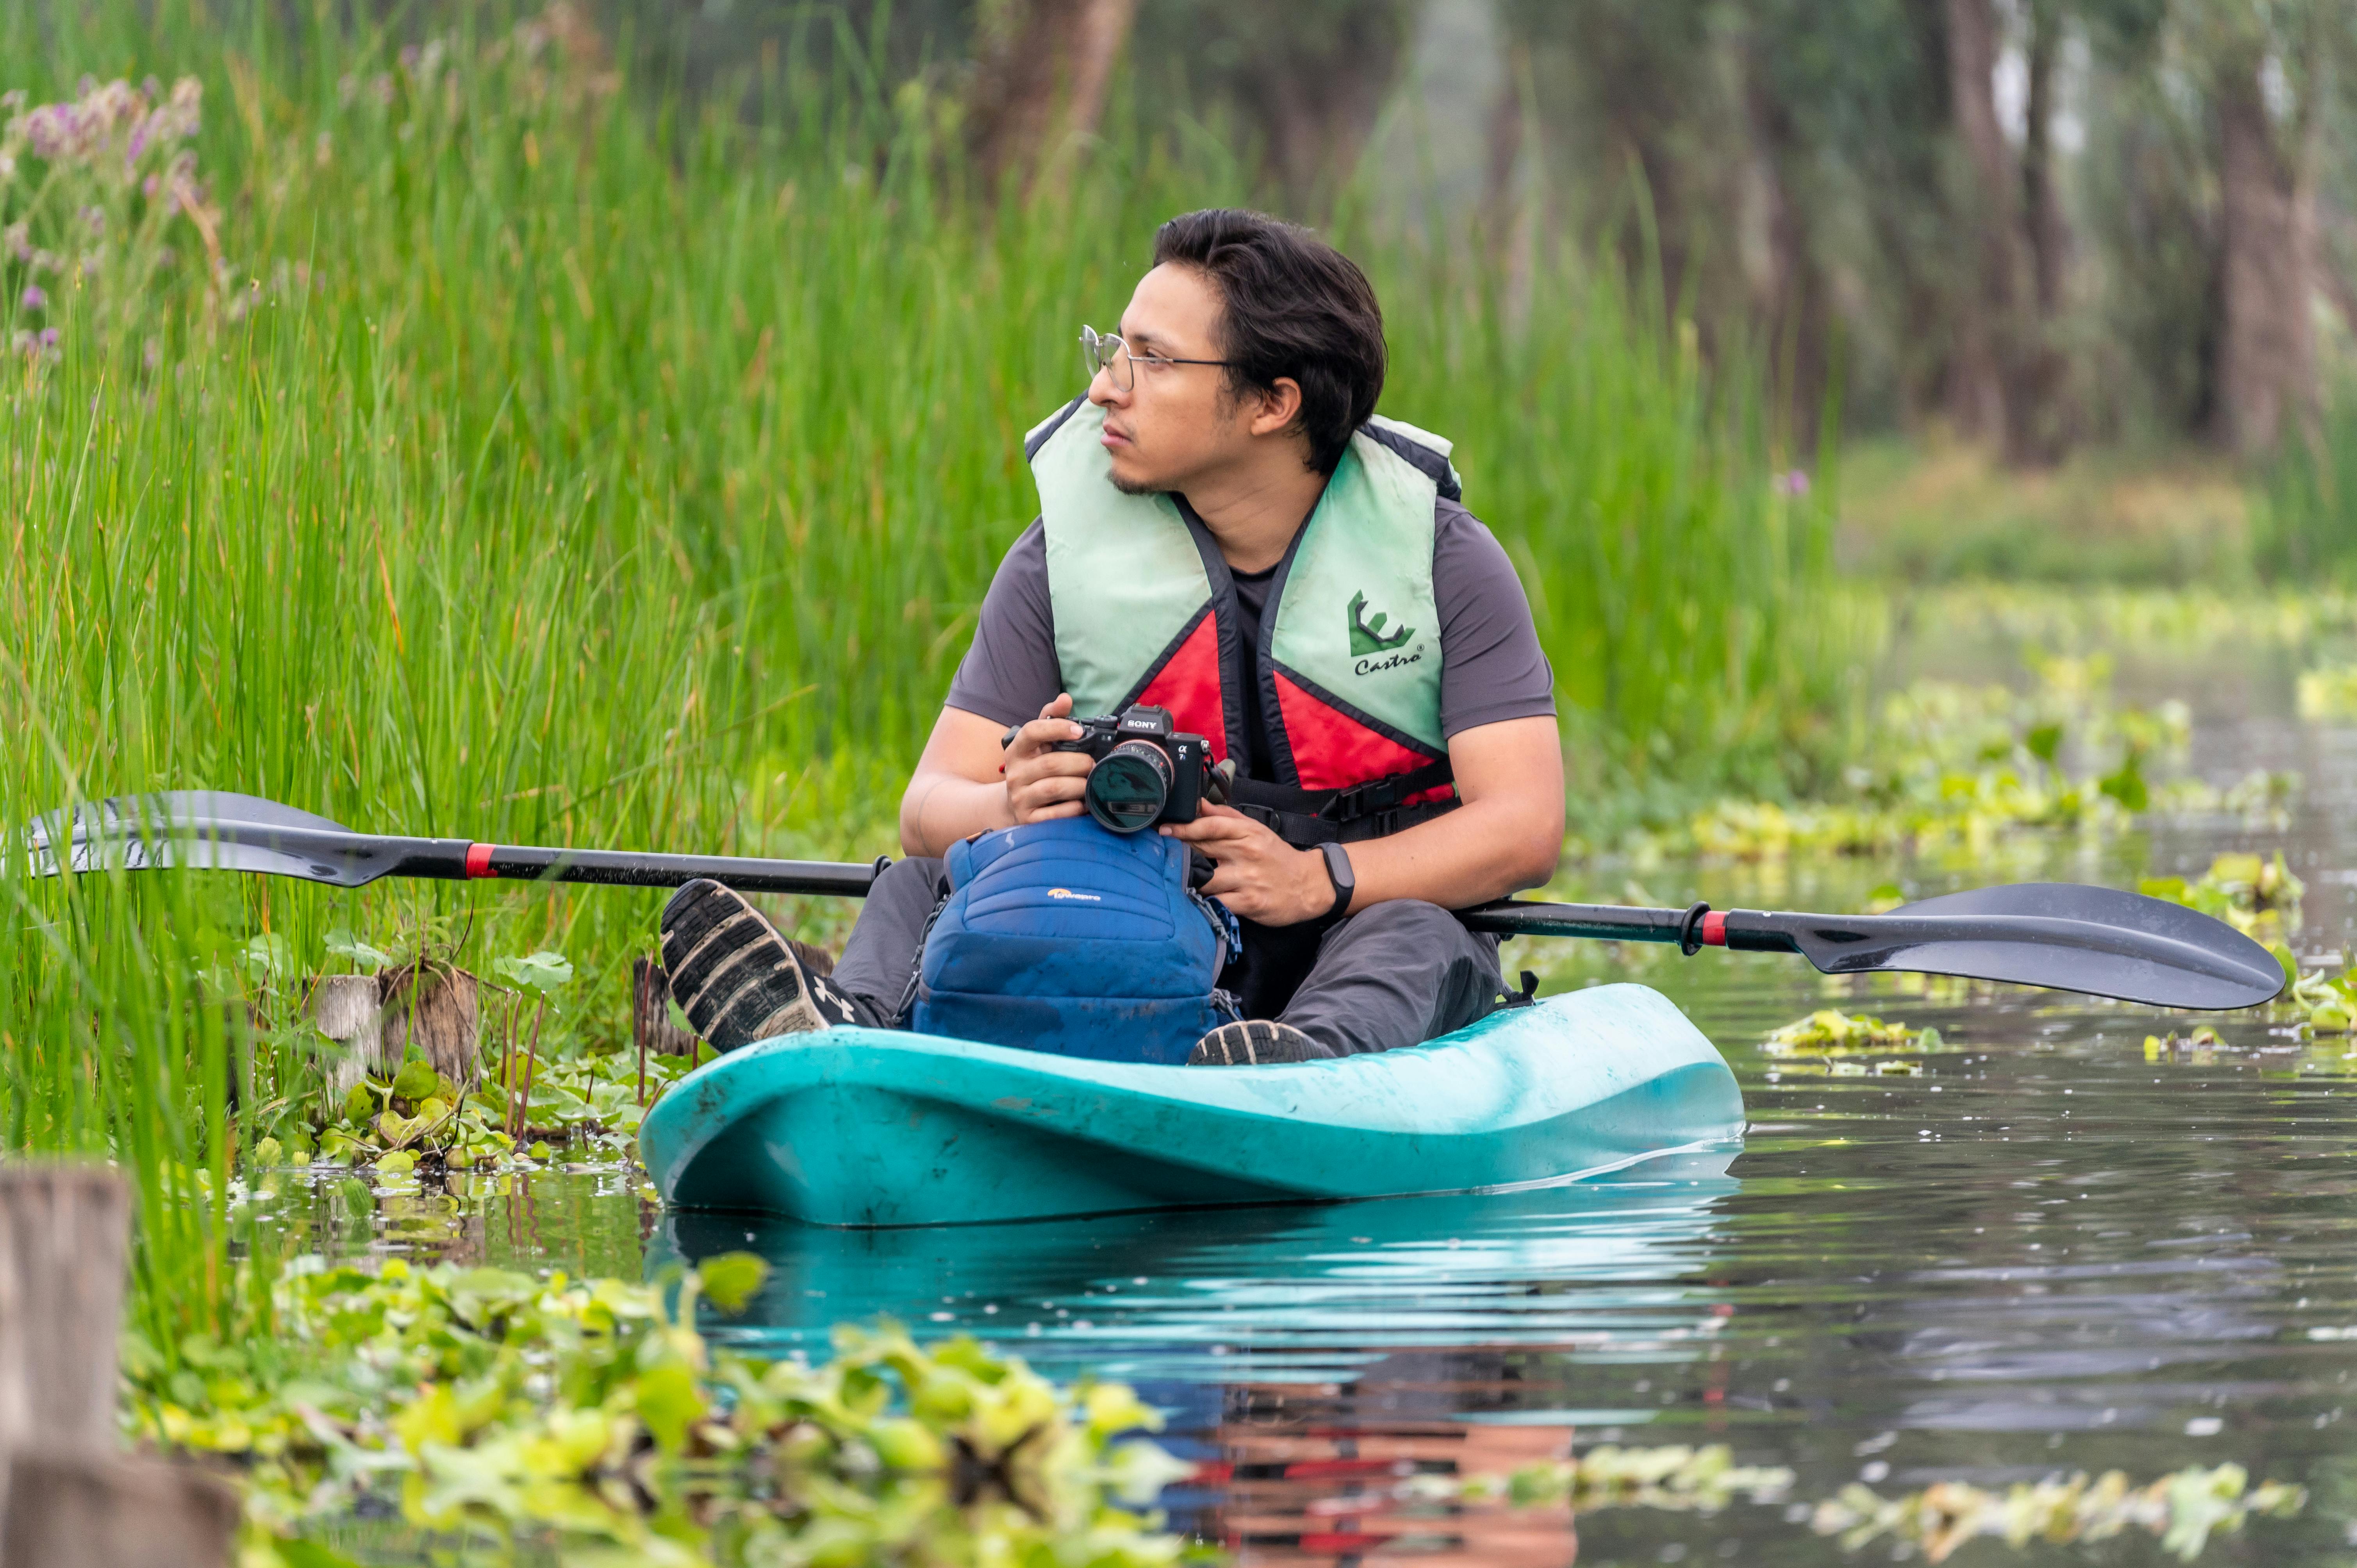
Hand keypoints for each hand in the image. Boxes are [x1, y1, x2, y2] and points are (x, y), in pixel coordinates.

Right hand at [1002, 694, 1094, 824]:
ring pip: (1054, 788)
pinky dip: (1074, 808)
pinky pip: (1055, 814)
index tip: (1079, 731)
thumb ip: (1051, 719)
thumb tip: (1065, 698)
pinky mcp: (1028, 819)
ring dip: (1080, 785)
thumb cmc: (1032, 768)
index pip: (1032, 732)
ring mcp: (1020, 797)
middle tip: (1093, 764)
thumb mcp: (1037, 744)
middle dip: (1079, 763)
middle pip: (1050, 763)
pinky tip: (1082, 803)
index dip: (1057, 728)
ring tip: (1091, 782)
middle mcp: (1014, 773)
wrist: (1013, 805)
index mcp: (1016, 749)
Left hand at [1161, 804, 1335, 925]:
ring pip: (1205, 879)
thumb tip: (1198, 803)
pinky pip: (1217, 902)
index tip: (1164, 829)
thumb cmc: (1276, 856)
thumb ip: (1225, 816)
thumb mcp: (1255, 830)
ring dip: (1188, 879)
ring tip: (1175, 879)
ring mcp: (1247, 879)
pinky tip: (1193, 900)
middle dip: (1180, 851)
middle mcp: (1246, 854)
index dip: (1183, 827)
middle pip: (1202, 849)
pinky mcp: (1249, 903)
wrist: (1308, 885)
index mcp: (1247, 833)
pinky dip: (1204, 901)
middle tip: (1161, 853)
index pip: (1210, 826)